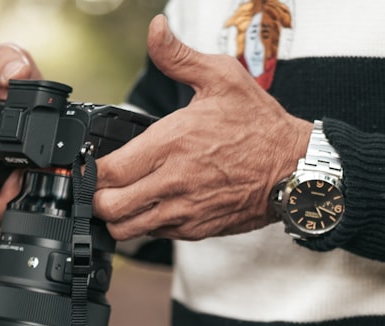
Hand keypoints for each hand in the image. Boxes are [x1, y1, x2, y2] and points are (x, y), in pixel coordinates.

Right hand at [0, 43, 42, 233]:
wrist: (60, 118)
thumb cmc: (25, 97)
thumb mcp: (16, 69)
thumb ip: (8, 61)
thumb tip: (13, 74)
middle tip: (18, 187)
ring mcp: (0, 197)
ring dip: (9, 215)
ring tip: (33, 192)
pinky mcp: (22, 209)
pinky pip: (16, 229)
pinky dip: (30, 221)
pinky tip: (47, 206)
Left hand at [94, 15, 311, 241]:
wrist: (294, 168)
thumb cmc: (260, 125)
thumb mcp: (221, 78)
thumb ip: (179, 56)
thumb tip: (155, 30)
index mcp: (172, 143)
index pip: (109, 171)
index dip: (90, 170)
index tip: (92, 162)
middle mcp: (174, 181)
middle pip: (109, 207)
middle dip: (97, 198)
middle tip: (102, 184)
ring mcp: (185, 210)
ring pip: (128, 229)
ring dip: (118, 216)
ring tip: (123, 198)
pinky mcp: (197, 229)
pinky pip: (155, 235)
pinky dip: (146, 224)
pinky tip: (153, 204)